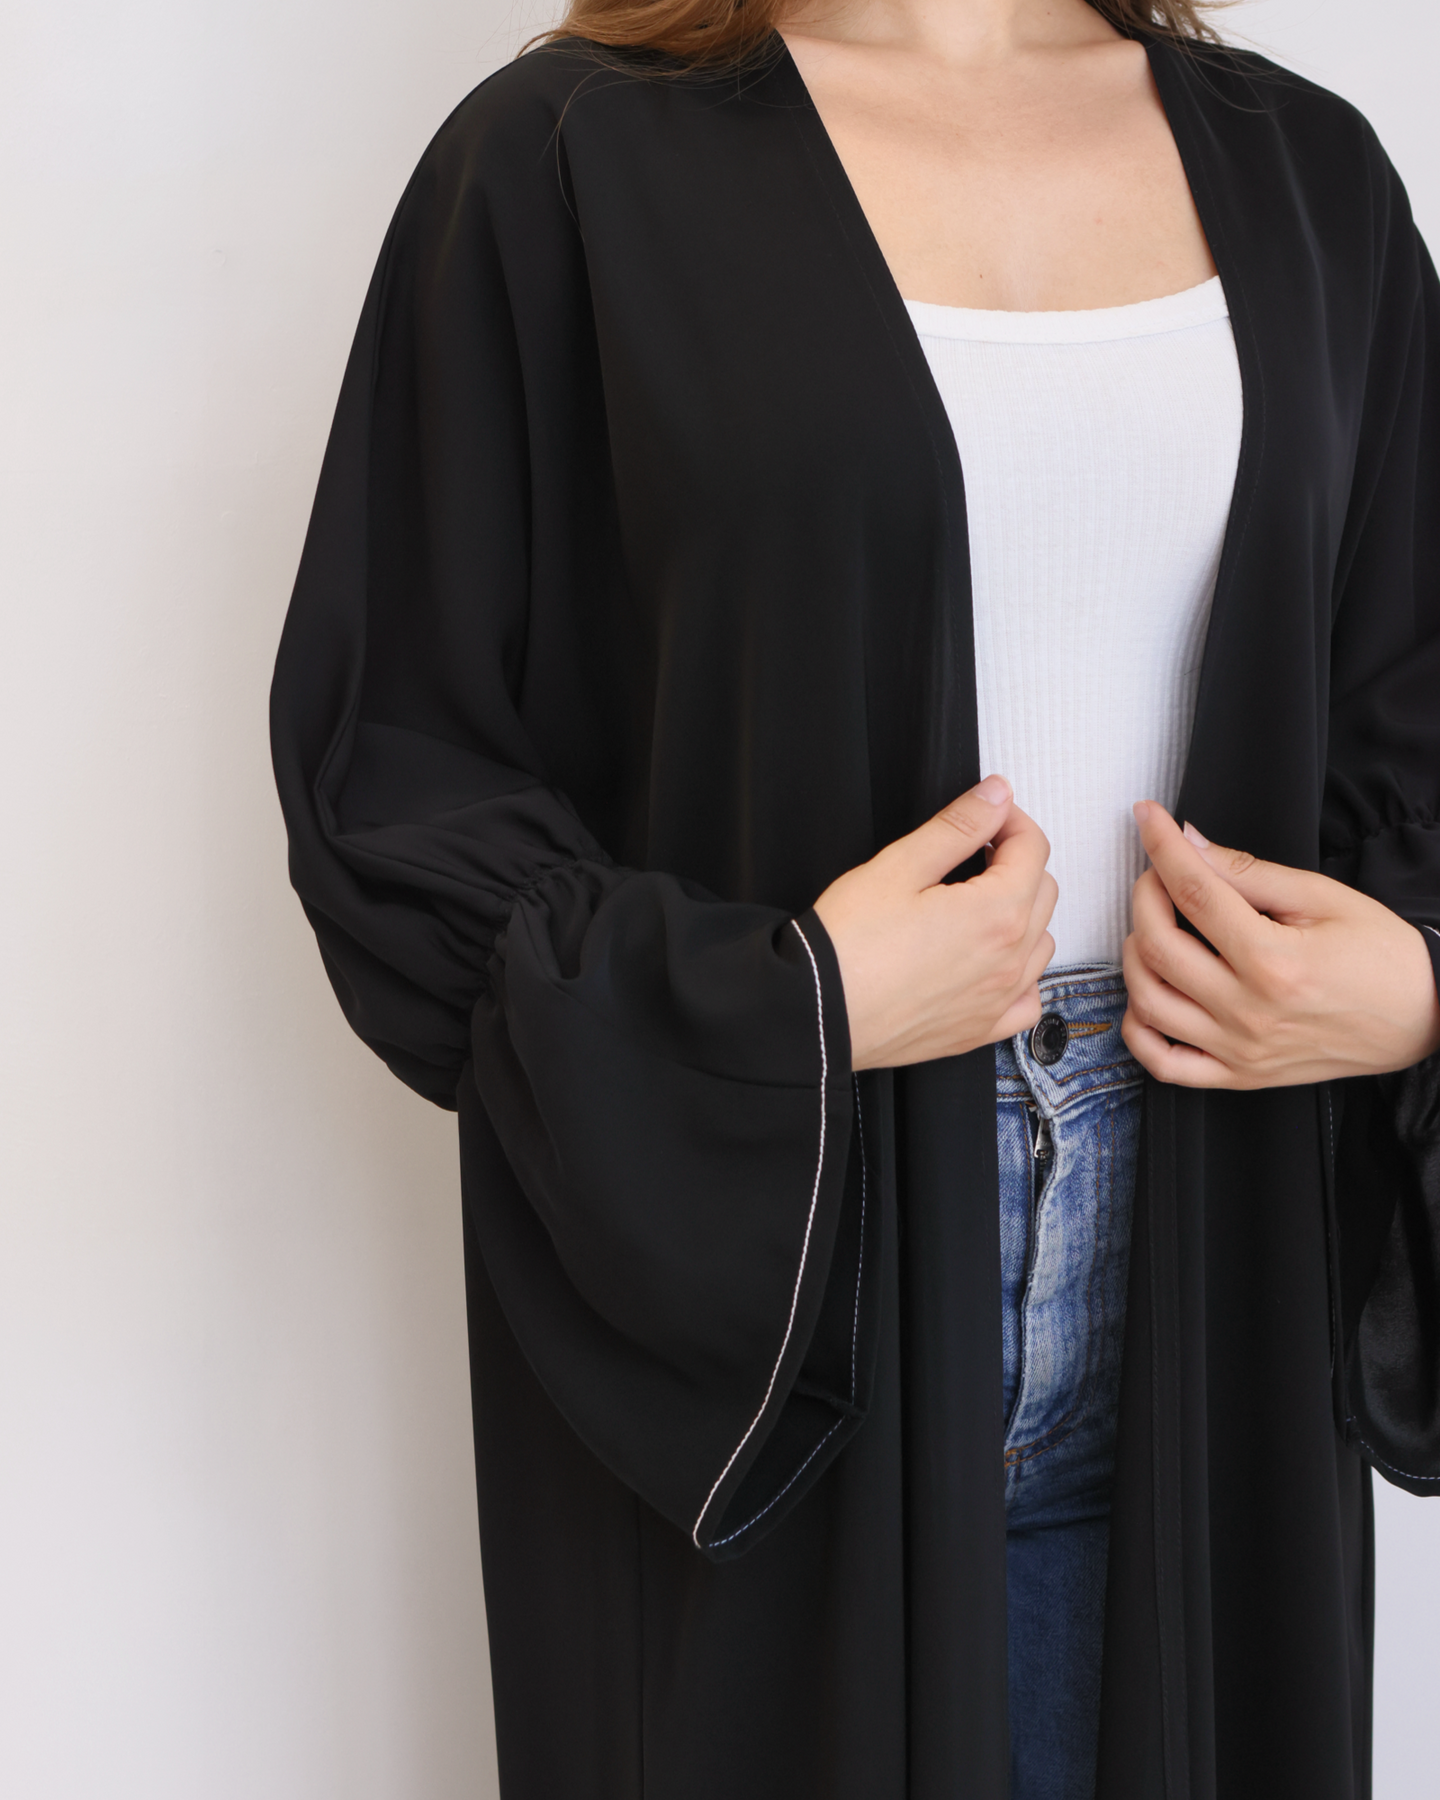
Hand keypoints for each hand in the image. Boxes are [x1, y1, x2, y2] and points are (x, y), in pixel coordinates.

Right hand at [813, 775, 1056, 1069]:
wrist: (817, 1013)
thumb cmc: (849, 943)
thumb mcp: (900, 866)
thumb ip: (958, 827)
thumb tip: (997, 796)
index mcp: (996, 912)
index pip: (1032, 849)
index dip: (1010, 821)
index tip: (986, 818)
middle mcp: (1010, 959)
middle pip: (1044, 891)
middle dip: (1017, 862)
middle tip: (975, 854)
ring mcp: (998, 999)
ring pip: (1041, 942)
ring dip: (1023, 914)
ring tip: (978, 905)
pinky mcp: (980, 1030)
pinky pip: (1028, 1000)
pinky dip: (1021, 975)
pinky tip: (991, 963)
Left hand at [1122, 802, 1439, 1088]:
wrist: (1425, 1017)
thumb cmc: (1382, 957)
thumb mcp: (1323, 898)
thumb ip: (1249, 872)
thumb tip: (1192, 844)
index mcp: (1273, 961)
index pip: (1194, 892)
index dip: (1162, 847)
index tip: (1148, 819)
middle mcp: (1249, 1011)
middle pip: (1157, 945)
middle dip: (1145, 895)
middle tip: (1158, 875)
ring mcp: (1240, 1049)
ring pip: (1147, 1001)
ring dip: (1134, 955)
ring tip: (1154, 928)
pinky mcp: (1239, 1075)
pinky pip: (1164, 1063)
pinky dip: (1138, 1030)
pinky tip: (1147, 996)